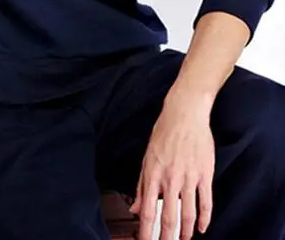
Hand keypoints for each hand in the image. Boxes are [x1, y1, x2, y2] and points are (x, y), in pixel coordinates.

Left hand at [131, 96, 214, 239]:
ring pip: (188, 214)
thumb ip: (141, 185)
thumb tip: (135, 207)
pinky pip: (206, 202)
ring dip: (186, 232)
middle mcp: (170, 178)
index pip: (148, 210)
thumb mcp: (147, 157)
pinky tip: (203, 228)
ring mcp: (189, 177)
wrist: (185, 114)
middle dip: (166, 237)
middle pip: (168, 217)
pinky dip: (205, 219)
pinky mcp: (205, 174)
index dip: (146, 231)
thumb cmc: (164, 132)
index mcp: (153, 174)